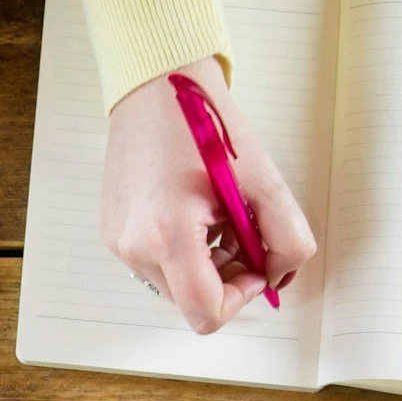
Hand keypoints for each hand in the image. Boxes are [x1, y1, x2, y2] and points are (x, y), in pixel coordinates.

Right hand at [103, 58, 317, 332]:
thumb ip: (287, 238)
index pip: (206, 312)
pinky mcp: (114, 234)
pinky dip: (182, 251)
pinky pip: (156, 264)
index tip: (255, 264)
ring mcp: (120, 243)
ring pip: (175, 286)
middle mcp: (135, 247)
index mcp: (169, 235)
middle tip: (239, 230)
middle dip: (226, 276)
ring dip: (205, 264)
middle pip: (192, 302)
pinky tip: (190, 211)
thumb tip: (280, 275)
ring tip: (213, 215)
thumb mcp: (264, 181)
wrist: (156, 88)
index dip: (241, 297)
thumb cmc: (206, 126)